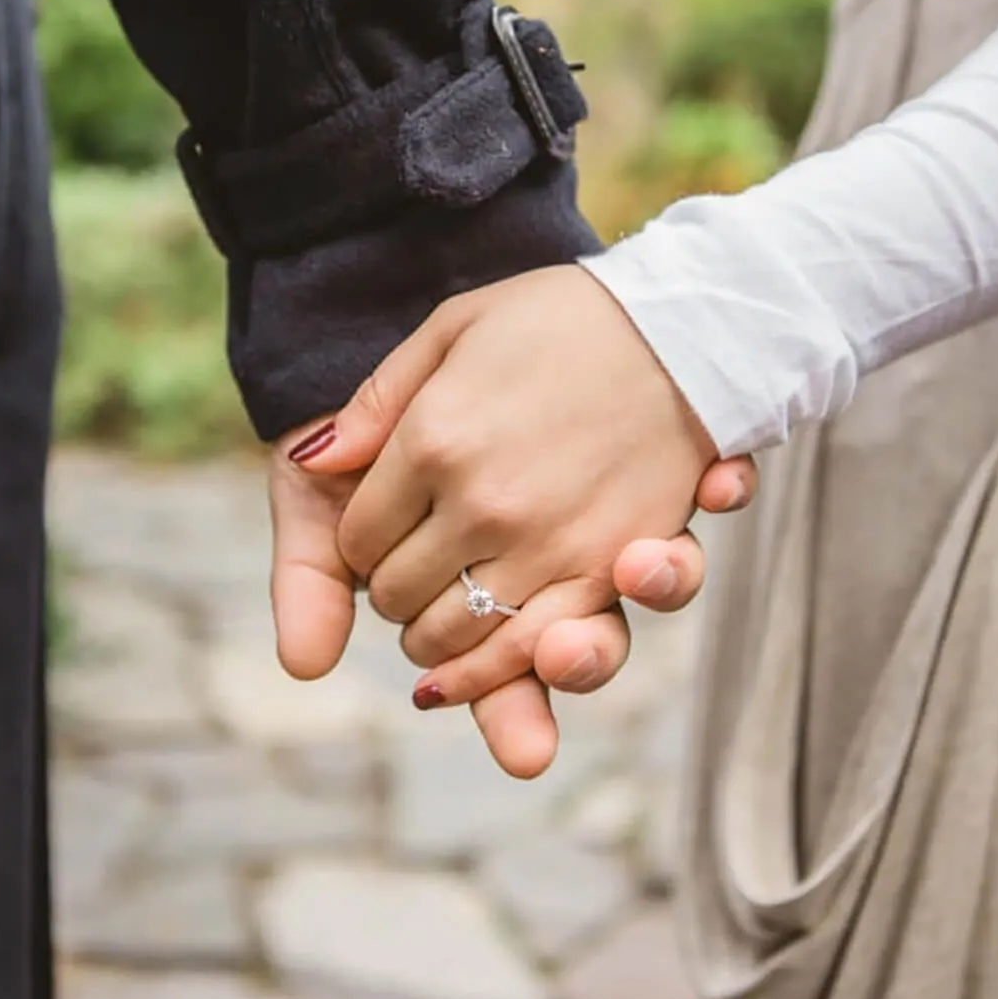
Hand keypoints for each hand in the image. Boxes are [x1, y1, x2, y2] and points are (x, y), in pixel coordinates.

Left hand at [287, 266, 742, 768]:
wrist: (683, 325)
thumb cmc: (557, 320)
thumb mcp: (452, 329)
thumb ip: (377, 401)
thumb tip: (313, 462)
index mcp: (435, 438)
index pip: (357, 538)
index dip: (359, 540)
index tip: (379, 524)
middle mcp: (485, 503)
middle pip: (396, 594)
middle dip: (391, 587)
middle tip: (411, 563)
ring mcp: (547, 545)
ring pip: (451, 635)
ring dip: (432, 637)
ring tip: (435, 614)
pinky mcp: (605, 575)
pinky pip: (527, 656)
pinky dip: (488, 677)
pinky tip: (461, 678)